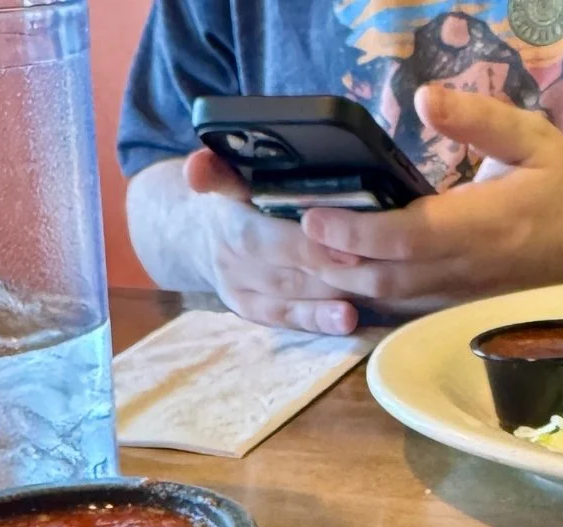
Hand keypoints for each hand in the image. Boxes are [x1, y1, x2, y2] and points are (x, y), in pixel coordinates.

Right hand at [183, 146, 360, 334]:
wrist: (193, 235)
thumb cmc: (228, 196)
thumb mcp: (220, 175)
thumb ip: (215, 171)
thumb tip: (194, 171)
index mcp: (228, 222)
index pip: (265, 239)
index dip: (305, 247)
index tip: (344, 247)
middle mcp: (232, 262)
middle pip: (285, 272)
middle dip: (328, 271)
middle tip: (369, 267)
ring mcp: (242, 291)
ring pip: (291, 296)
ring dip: (329, 297)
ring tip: (364, 296)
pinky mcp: (253, 311)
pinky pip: (287, 318)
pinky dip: (316, 320)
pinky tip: (347, 320)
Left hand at [297, 83, 562, 314]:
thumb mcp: (531, 136)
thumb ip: (477, 119)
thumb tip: (425, 98)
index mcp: (482, 225)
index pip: (404, 235)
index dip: (354, 229)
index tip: (314, 213)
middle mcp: (468, 269)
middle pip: (385, 276)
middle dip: (333, 261)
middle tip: (290, 239)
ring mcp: (462, 295)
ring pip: (390, 300)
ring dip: (343, 284)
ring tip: (303, 259)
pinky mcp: (460, 307)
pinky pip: (405, 308)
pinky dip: (368, 297)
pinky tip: (341, 281)